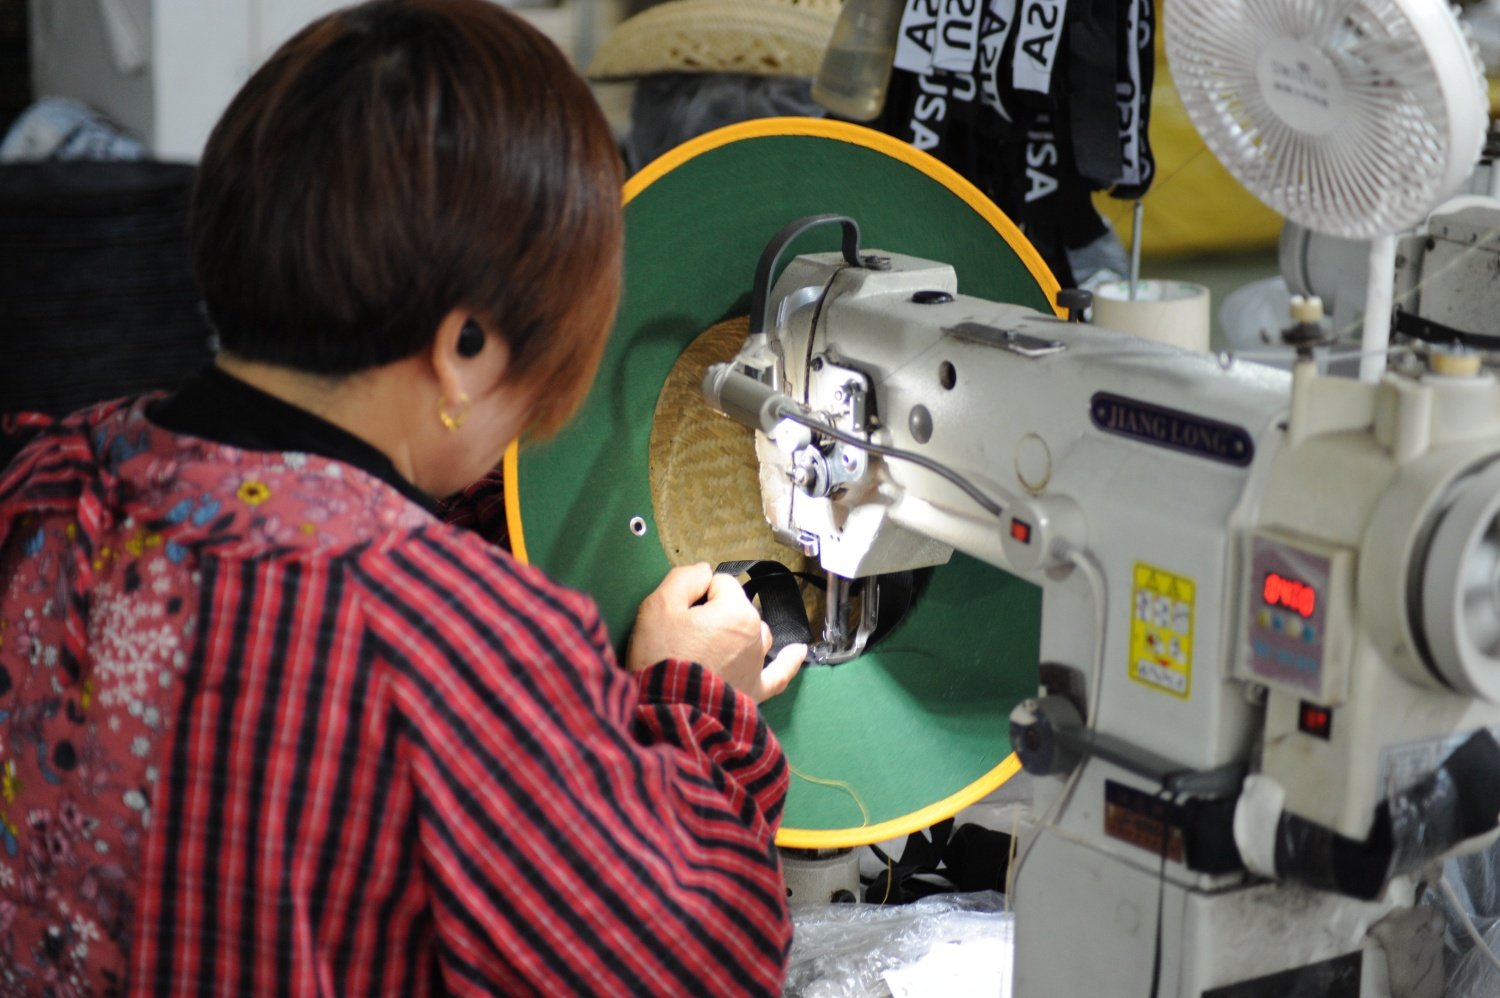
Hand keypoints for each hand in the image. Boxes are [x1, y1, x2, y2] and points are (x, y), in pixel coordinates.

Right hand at [626, 563, 805, 702]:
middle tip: (686, 634)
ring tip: (712, 645)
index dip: (697, 594)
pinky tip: (797, 651)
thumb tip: (704, 572)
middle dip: (716, 614)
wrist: (666, 710)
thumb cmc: (661, 658)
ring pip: (756, 634)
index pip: (720, 583)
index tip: (680, 613)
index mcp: (736, 611)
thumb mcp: (659, 606)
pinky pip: (779, 673)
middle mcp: (755, 635)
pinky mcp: (755, 691)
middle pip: (738, 608)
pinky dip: (789, 661)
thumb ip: (685, 578)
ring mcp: (758, 664)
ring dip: (740, 633)